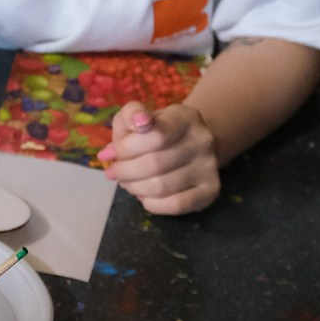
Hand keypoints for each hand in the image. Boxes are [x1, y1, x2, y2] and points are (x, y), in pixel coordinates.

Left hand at [97, 101, 218, 213]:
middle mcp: (202, 141)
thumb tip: (113, 149)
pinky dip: (152, 204)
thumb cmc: (157, 129)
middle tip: (113, 173)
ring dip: (135, 188)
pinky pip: (176, 205)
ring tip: (126, 183)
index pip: (154, 136)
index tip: (109, 154)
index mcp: (185, 117)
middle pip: (155, 164)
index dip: (125, 149)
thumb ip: (127, 120)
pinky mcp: (211, 191)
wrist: (191, 143)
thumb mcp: (138, 115)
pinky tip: (143, 196)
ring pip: (162, 187)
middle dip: (125, 171)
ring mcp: (209, 167)